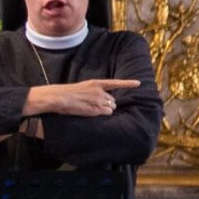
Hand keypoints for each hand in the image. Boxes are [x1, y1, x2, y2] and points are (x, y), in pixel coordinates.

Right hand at [25, 79, 141, 118]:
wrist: (59, 97)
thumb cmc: (67, 93)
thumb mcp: (82, 88)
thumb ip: (94, 92)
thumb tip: (104, 100)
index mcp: (96, 83)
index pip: (115, 83)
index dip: (128, 83)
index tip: (138, 83)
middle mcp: (99, 91)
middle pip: (112, 100)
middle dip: (107, 104)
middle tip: (95, 106)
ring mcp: (98, 100)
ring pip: (110, 107)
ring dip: (105, 110)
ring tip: (92, 109)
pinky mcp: (95, 109)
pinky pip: (106, 113)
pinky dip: (102, 114)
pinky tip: (92, 113)